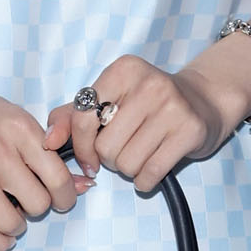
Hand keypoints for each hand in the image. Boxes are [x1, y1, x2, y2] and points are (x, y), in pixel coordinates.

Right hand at [0, 69, 94, 250]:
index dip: (66, 195)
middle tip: (30, 199)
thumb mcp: (15, 117)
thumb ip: (46, 149)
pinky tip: (2, 234)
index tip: (63, 198)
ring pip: (13, 222)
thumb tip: (84, 183)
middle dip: (39, 207)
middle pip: (38, 203)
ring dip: (17, 224)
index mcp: (19, 127)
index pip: (58, 176)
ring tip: (12, 211)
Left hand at [43, 55, 231, 194]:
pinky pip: (150, 174)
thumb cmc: (147, 102)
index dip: (80, 146)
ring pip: (126, 163)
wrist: (203, 100)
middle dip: (109, 158)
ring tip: (141, 152)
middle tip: (124, 148)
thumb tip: (47, 139)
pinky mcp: (189, 130)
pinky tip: (153, 165)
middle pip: (105, 147)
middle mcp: (147, 83)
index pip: (83, 116)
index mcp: (122, 70)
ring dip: (129, 169)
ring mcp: (171, 105)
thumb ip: (73, 114)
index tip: (88, 159)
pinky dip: (145, 180)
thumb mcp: (111, 96)